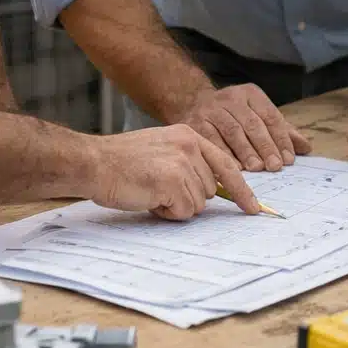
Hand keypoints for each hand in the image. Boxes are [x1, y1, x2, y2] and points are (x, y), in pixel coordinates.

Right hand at [95, 124, 260, 219]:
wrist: (93, 162)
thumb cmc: (121, 162)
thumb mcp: (161, 150)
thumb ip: (187, 163)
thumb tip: (209, 190)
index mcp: (189, 134)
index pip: (226, 164)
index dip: (242, 190)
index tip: (254, 207)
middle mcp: (190, 145)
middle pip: (210, 190)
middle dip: (187, 197)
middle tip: (158, 189)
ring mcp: (182, 162)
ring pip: (197, 203)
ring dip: (175, 205)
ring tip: (150, 191)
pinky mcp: (172, 181)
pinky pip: (183, 212)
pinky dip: (166, 212)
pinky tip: (148, 198)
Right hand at [176, 84, 311, 171]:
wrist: (191, 103)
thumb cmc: (233, 115)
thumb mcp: (257, 115)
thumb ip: (280, 131)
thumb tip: (306, 147)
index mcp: (250, 93)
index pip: (270, 115)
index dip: (281, 138)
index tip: (288, 159)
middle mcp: (230, 97)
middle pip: (252, 123)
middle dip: (265, 146)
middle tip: (275, 166)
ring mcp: (211, 109)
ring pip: (232, 131)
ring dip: (246, 151)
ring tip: (257, 168)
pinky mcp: (195, 122)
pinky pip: (212, 140)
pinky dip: (224, 154)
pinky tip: (234, 167)